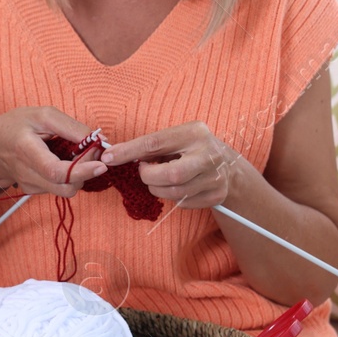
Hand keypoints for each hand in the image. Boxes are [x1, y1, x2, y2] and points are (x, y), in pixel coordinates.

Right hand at [0, 106, 110, 196]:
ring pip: (66, 190)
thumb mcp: (42, 116)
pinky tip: (60, 161)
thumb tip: (100, 140)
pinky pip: (59, 187)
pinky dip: (68, 176)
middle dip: (86, 173)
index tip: (102, 163)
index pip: (56, 171)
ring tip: (75, 155)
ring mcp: (29, 185)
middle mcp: (27, 173)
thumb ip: (71, 128)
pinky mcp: (33, 191)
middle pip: (66, 187)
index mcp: (25, 149)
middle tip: (91, 153)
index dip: (82, 170)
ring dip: (78, 175)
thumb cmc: (15, 126)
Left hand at [99, 122, 242, 208]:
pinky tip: (176, 186)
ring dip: (157, 188)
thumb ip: (149, 146)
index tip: (109, 157)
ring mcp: (215, 177)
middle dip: (149, 177)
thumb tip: (113, 156)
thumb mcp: (175, 138)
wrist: (228, 164)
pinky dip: (172, 197)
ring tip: (158, 178)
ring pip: (174, 193)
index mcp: (195, 132)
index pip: (156, 143)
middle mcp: (209, 154)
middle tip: (145, 171)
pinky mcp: (216, 195)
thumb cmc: (190, 148)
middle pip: (171, 174)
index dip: (129, 151)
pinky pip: (182, 203)